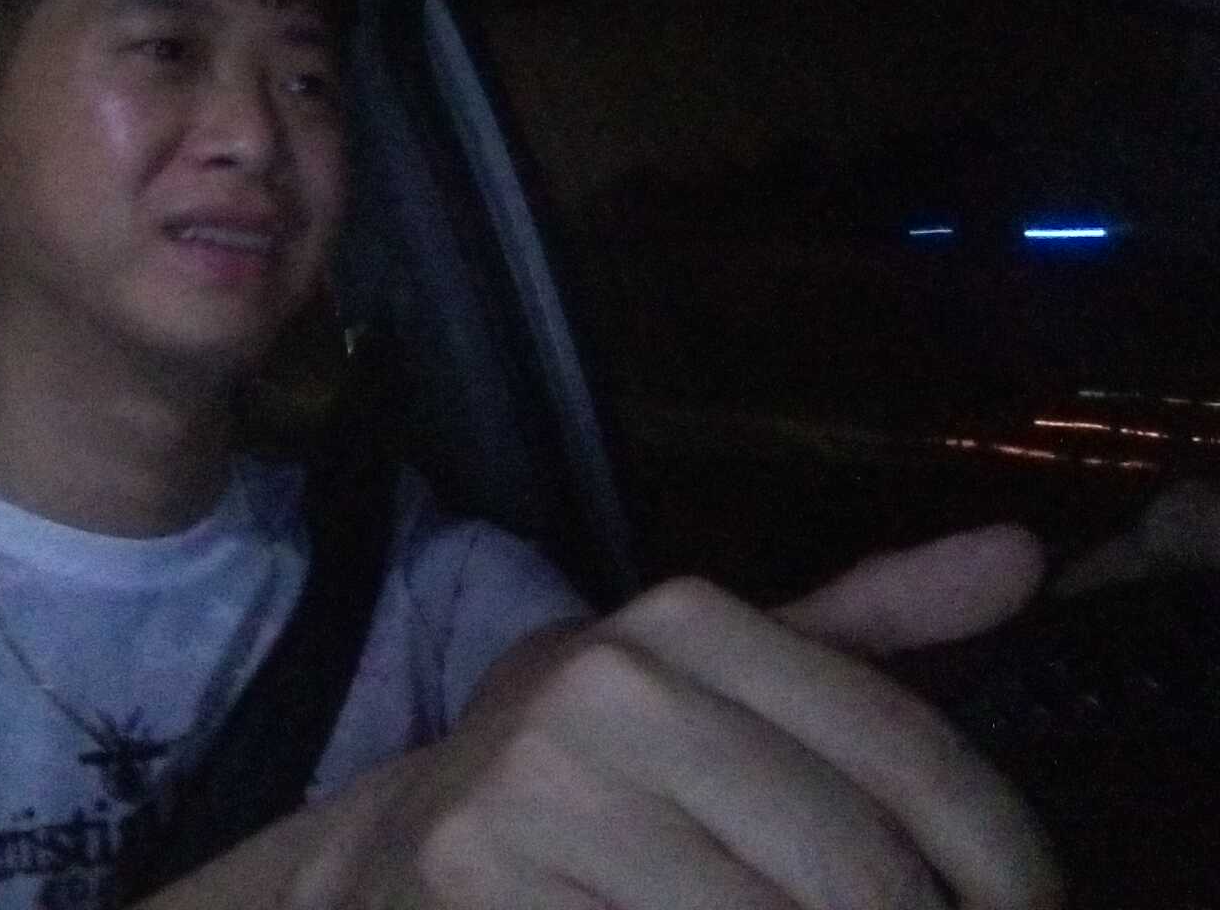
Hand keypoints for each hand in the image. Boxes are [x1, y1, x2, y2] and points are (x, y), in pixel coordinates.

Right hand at [331, 525, 1061, 909]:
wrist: (410, 843)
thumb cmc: (595, 766)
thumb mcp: (719, 676)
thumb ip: (868, 627)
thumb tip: (1023, 555)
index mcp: (682, 617)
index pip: (904, 750)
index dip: (1005, 859)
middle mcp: (609, 687)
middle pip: (856, 871)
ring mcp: (539, 797)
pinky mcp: (487, 889)